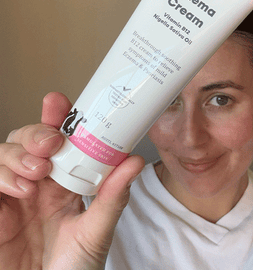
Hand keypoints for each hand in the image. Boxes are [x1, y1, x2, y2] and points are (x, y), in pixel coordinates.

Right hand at [0, 92, 144, 269]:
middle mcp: (39, 182)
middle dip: (36, 132)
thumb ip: (112, 197)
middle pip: (28, 139)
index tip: (58, 102)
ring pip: (5, 153)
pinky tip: (20, 189)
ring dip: (19, 154)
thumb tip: (135, 161)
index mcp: (66, 181)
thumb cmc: (75, 268)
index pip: (60, 139)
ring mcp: (14, 194)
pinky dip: (2, 176)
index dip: (56, 118)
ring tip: (38, 172)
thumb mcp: (96, 231)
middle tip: (51, 142)